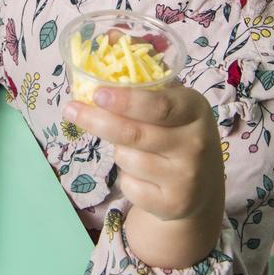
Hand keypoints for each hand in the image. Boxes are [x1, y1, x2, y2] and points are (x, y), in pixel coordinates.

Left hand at [64, 83, 224, 266]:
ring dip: (118, 152)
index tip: (97, 94)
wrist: (201, 185)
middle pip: (134, 133)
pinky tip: (142, 176)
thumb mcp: (173, 106)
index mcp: (195, 110)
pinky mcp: (174, 204)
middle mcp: (195, 143)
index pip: (159, 105)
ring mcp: (186, 176)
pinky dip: (126, 178)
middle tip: (72, 110)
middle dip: (98, 121)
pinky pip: (129, 185)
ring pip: (127, 159)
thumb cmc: (176, 134)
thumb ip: (145, 90)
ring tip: (132, 150)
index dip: (126, 101)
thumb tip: (100, 69)